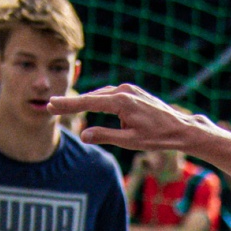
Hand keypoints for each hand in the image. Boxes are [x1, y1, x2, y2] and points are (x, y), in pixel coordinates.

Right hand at [46, 82, 203, 153]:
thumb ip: (105, 136)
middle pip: (92, 96)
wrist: (180, 128)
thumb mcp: (129, 141)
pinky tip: (94, 106)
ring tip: (68, 107)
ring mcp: (129, 89)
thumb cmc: (157, 137)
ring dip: (87, 102)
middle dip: (73, 102)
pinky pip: (111, 94)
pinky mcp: (133, 91)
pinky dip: (101, 101)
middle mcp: (124, 90)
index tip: (51, 104)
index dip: (68, 104)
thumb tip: (83, 135)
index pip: (88, 103)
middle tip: (51, 105)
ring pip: (101, 95)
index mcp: (121, 102)